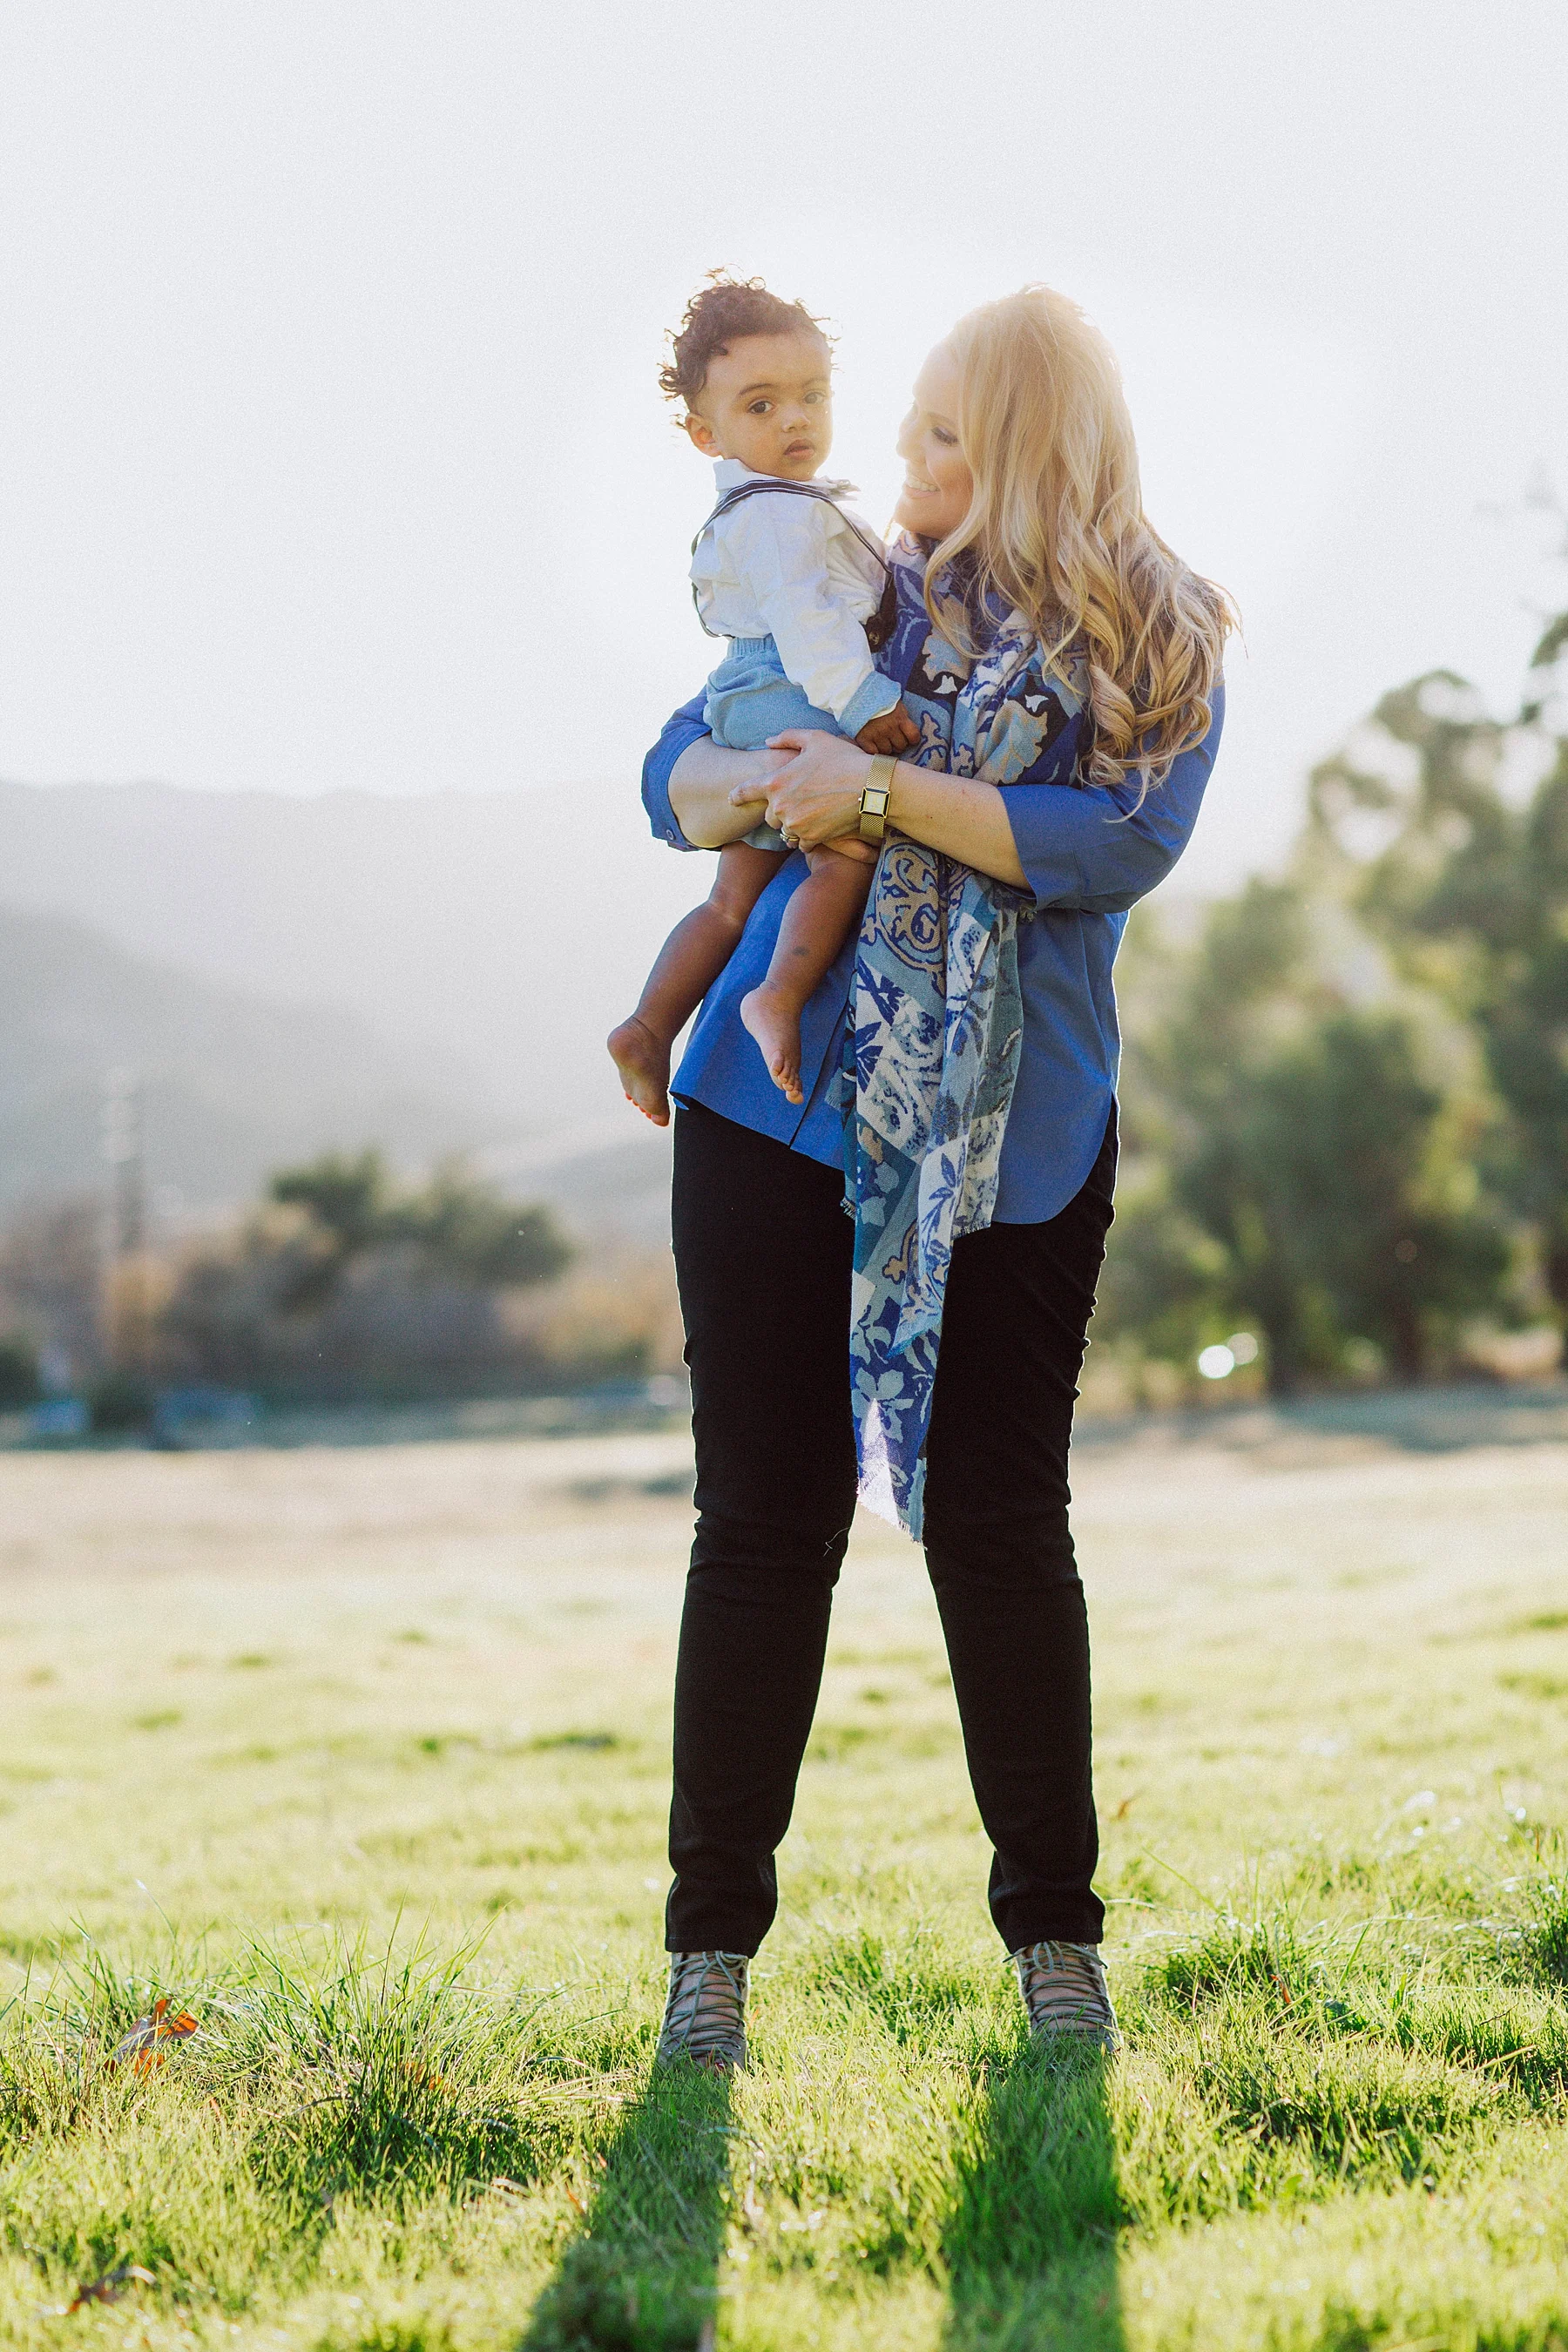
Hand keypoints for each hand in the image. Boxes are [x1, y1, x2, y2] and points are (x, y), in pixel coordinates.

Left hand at [730, 727, 874, 849]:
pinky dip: (807, 837)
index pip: (744, 792)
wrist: (871, 787)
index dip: (737, 796)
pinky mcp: (811, 839)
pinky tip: (820, 827)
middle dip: (778, 811)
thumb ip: (788, 737)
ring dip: (793, 825)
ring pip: (785, 831)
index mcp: (776, 782)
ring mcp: (795, 825)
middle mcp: (781, 807)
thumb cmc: (844, 759)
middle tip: (797, 803)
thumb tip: (768, 742)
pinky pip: (801, 844)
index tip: (732, 800)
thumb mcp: (815, 738)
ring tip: (810, 816)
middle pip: (769, 817)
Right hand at [854, 700, 919, 754]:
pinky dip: (874, 750)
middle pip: (900, 746)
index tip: (909, 738)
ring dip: (885, 747)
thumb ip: (902, 716)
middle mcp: (889, 728)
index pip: (914, 736)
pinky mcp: (864, 739)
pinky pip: (873, 753)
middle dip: (898, 743)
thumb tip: (908, 730)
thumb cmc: (878, 699)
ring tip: (881, 739)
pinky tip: (873, 744)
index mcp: (899, 718)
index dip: (912, 739)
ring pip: (887, 751)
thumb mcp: (895, 703)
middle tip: (892, 738)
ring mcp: (876, 735)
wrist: (856, 695)